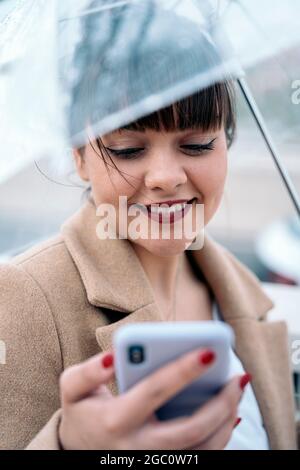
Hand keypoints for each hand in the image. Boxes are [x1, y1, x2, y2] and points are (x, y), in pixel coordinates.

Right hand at [58, 349, 247, 449]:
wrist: (80, 451)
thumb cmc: (82, 412)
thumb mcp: (72, 388)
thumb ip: (88, 371)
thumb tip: (112, 357)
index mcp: (116, 420)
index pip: (154, 391)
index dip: (182, 371)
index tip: (208, 351)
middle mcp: (138, 447)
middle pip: (189, 429)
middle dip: (220, 403)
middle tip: (237, 376)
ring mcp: (154, 462)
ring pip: (202, 450)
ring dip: (227, 419)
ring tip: (237, 389)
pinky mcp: (165, 467)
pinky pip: (201, 458)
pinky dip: (222, 437)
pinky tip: (231, 413)